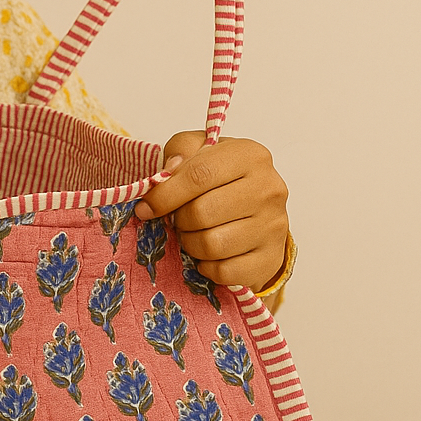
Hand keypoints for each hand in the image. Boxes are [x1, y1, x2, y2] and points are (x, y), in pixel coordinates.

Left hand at [134, 131, 288, 292]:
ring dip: (191, 244)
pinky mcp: (270, 258)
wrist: (258, 208)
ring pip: (212, 245)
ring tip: (193, 234)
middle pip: (202, 213)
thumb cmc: (221, 176)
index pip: (198, 175)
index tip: (146, 208)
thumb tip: (166, 175)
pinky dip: (207, 267)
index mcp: (249, 156)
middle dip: (179, 221)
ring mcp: (274, 226)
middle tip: (178, 220)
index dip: (164, 195)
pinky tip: (209, 254)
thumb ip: (180, 151)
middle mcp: (268, 189)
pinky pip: (224, 271)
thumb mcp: (199, 150)